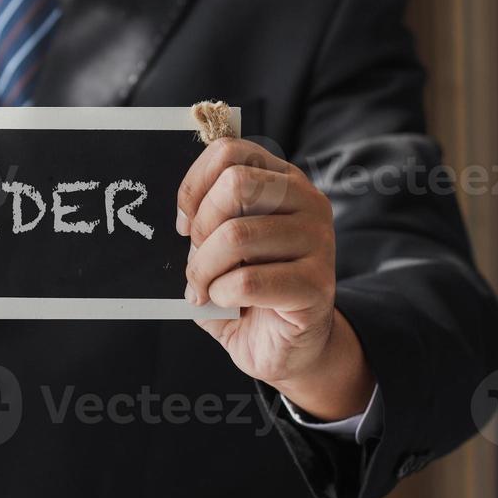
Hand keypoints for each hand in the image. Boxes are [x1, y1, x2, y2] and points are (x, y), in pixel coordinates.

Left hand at [177, 138, 373, 420]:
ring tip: (203, 288)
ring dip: (204, 269)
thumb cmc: (246, 291)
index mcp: (281, 180)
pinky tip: (223, 303)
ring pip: (237, 236)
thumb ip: (204, 220)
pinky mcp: (317, 284)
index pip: (229, 151)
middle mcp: (307, 201)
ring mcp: (318, 240)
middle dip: (202, 225)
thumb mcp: (221, 246)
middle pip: (236, 184)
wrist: (285, 347)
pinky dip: (221, 294)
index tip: (184, 223)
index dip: (193, 186)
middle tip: (195, 257)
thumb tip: (179, 216)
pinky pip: (249, 281)